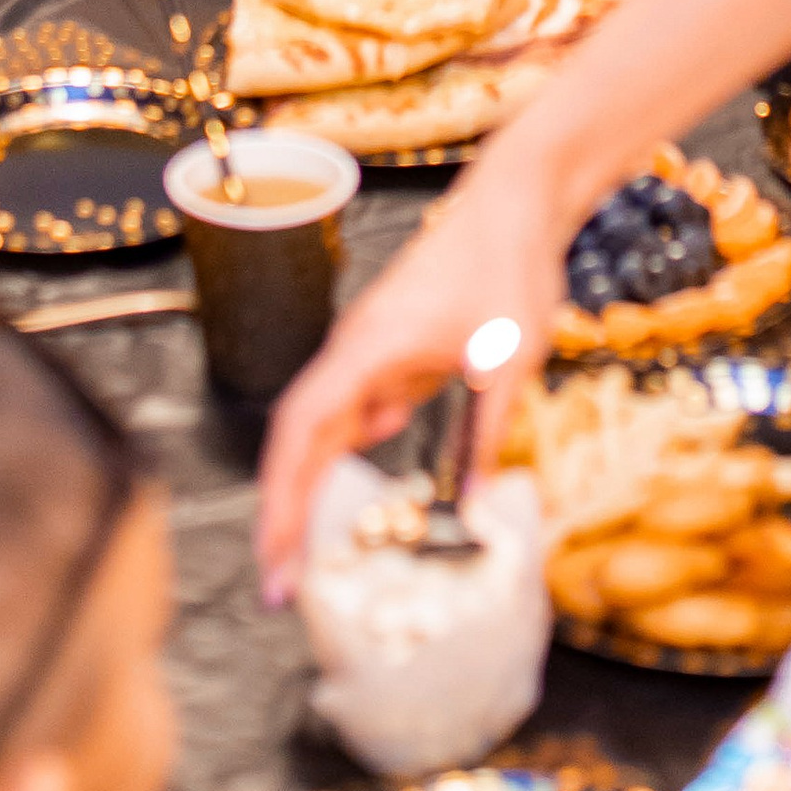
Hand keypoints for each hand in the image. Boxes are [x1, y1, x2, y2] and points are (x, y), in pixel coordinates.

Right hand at [257, 145, 573, 598]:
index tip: (274, 559)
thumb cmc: (508, 265)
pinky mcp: (395, 354)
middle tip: (283, 588)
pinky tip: (377, 495)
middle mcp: (356, 352)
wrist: (517, 202)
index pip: (302, 431)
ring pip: (330, 430)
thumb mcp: (510, 356)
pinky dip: (359, 456)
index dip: (282, 498)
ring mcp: (372, 352)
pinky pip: (364, 414)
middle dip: (287, 513)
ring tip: (320, 560)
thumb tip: (478, 509)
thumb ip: (487, 432)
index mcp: (367, 349)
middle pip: (302, 439)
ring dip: (320, 491)